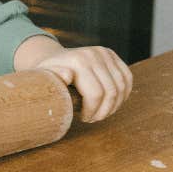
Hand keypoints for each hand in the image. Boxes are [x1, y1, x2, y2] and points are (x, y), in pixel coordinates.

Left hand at [13, 35, 132, 122]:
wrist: (52, 59)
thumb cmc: (48, 76)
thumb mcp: (44, 80)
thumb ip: (54, 79)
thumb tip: (67, 75)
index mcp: (77, 62)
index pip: (95, 94)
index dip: (92, 112)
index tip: (83, 118)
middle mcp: (93, 54)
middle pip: (111, 92)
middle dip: (104, 111)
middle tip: (93, 118)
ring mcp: (104, 53)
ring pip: (121, 87)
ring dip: (114, 105)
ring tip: (101, 113)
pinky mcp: (111, 54)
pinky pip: (127, 78)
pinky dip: (123, 94)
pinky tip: (112, 103)